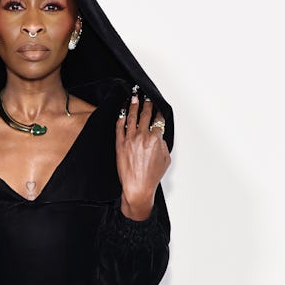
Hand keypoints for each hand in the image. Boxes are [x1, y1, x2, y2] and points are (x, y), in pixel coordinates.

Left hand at [115, 89, 170, 219]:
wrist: (137, 187)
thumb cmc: (151, 177)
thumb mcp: (165, 159)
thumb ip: (163, 144)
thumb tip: (159, 137)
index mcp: (155, 140)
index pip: (158, 121)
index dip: (159, 113)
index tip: (159, 108)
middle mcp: (142, 137)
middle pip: (145, 115)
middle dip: (147, 103)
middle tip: (146, 97)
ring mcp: (130, 140)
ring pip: (131, 118)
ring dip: (133, 105)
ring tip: (134, 97)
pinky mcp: (120, 145)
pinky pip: (119, 127)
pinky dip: (120, 118)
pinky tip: (122, 112)